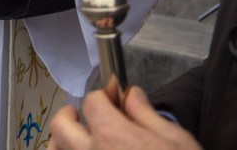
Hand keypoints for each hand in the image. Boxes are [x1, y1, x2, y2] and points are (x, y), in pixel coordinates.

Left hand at [49, 86, 201, 149]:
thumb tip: (132, 95)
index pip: (92, 102)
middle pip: (61, 126)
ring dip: (61, 140)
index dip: (103, 96)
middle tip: (77, 114)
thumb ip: (147, 115)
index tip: (112, 98)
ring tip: (74, 138)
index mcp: (111, 134)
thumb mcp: (176, 141)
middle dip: (68, 115)